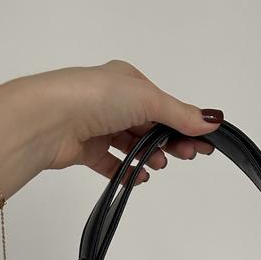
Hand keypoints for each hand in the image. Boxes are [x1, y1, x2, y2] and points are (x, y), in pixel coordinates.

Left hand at [35, 60, 223, 184]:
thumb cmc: (94, 97)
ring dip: (150, 156)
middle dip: (171, 142)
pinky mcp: (86, 150)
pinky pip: (112, 164)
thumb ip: (180, 114)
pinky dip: (128, 171)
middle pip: (151, 127)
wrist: (47, 120)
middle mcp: (112, 101)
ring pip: (133, 145)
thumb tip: (212, 120)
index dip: (185, 125)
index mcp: (127, 81)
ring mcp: (98, 126)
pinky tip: (140, 177)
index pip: (163, 106)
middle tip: (187, 156)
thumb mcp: (147, 100)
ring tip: (159, 165)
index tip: (205, 144)